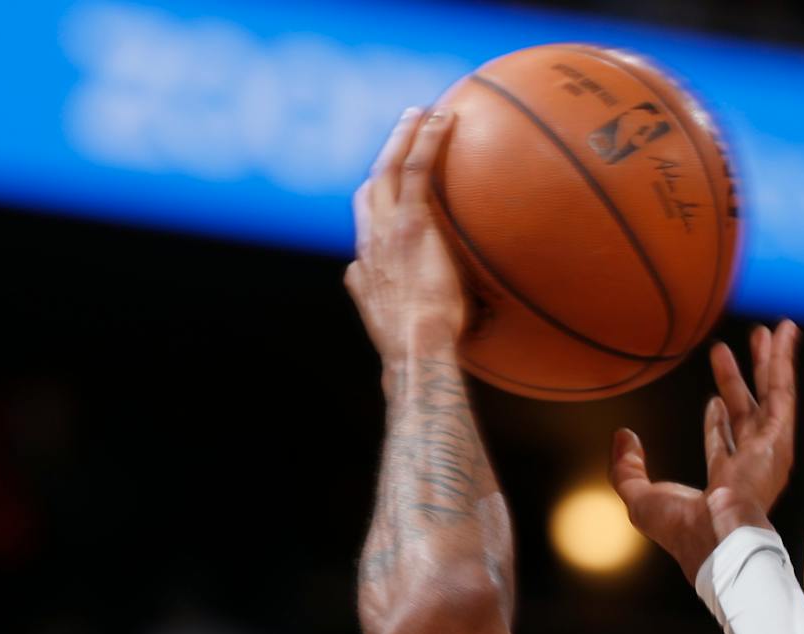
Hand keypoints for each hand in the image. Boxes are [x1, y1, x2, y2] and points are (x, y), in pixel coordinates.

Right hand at [345, 107, 466, 358]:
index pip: (366, 214)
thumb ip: (369, 295)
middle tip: (406, 128)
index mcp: (366, 261)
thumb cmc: (413, 348)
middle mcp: (371, 238)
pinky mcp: (412, 223)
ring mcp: (389, 228)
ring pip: (391, 167)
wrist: (416, 350)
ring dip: (406, 135)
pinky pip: (419, 169)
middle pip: (374, 182)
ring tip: (424, 113)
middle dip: (388, 151)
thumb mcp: (385, 321)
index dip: (376, 191)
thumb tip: (359, 280)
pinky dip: (427, 140)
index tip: (389, 175)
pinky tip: (444, 119)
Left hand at [611, 320, 799, 580]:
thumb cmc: (681, 529)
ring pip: (770, 397)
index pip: (723, 444)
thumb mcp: (639, 498)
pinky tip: (783, 337)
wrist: (715, 537)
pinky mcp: (778, 439)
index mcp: (724, 482)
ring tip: (769, 332)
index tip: (713, 398)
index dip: (719, 421)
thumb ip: (626, 468)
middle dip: (746, 381)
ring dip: (770, 363)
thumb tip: (622, 437)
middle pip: (749, 413)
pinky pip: (782, 392)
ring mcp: (767, 452)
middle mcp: (749, 465)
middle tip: (744, 356)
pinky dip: (783, 362)